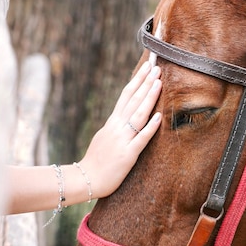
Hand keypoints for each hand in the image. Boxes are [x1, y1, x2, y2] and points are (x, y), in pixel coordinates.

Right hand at [78, 61, 161, 198]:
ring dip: (149, 98)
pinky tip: (160, 117)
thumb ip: (116, 126)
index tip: (147, 67)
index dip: (138, 80)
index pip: (126, 96)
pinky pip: (141, 139)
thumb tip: (125, 115)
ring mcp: (122, 140)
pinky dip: (150, 127)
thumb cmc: (96, 161)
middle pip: (133, 100)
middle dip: (146, 82)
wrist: (85, 180)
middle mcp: (117, 127)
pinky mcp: (127, 155)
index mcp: (112, 122)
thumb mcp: (104, 137)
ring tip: (159, 82)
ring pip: (138, 115)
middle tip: (156, 66)